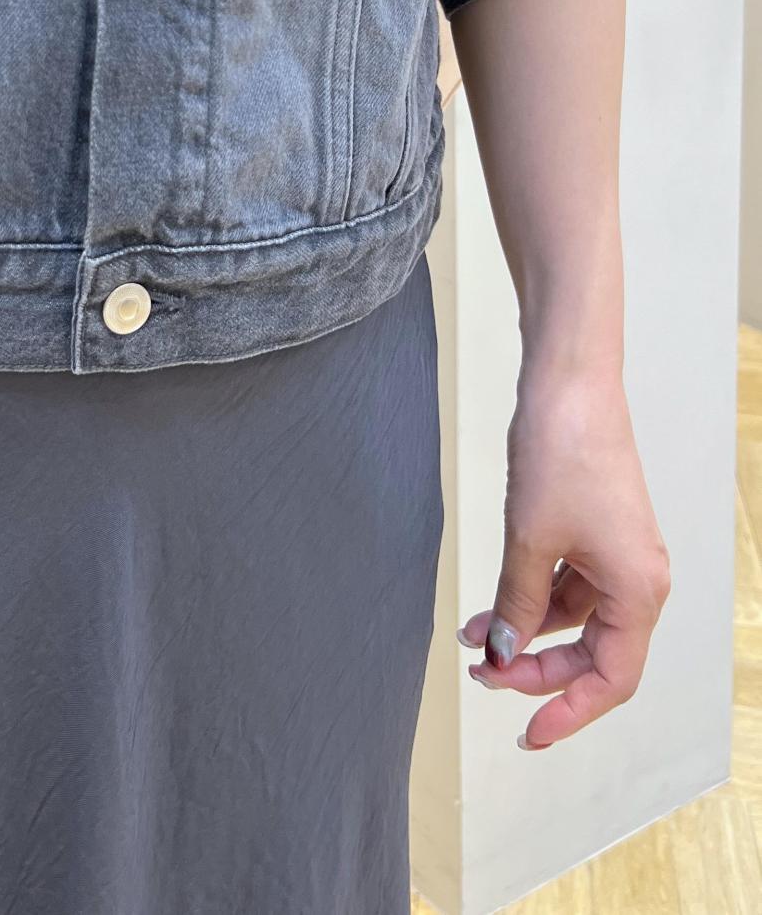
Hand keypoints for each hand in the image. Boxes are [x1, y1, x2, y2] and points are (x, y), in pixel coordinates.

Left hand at [458, 359, 671, 750]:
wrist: (568, 380)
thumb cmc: (561, 452)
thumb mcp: (529, 538)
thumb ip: (517, 604)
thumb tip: (503, 657)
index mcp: (639, 591)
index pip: (610, 678)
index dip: (567, 711)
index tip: (526, 734)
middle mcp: (637, 578)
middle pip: (593, 653)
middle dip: (537, 670)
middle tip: (484, 676)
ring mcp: (617, 553)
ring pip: (574, 618)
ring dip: (525, 631)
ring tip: (474, 639)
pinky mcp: (596, 529)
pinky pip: (566, 583)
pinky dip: (528, 595)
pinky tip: (489, 604)